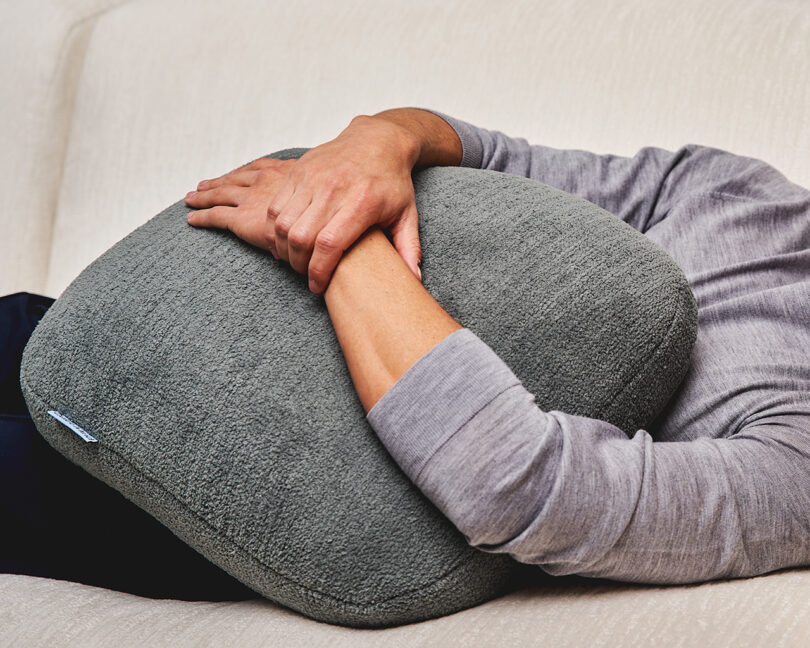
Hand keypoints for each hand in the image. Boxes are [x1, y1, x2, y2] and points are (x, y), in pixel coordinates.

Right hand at [187, 115, 423, 294]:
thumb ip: (409, 249)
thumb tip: (413, 280)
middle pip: (301, 237)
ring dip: (284, 249)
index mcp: (363, 202)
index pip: (329, 244)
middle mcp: (334, 188)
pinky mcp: (297, 171)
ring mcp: (312, 178)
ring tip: (295, 259)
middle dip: (299, 264)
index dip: (319, 271)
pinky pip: (274, 207)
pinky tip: (284, 241)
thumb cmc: (392, 182)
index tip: (317, 286)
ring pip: (283, 223)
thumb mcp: (408, 215)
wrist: (377, 139)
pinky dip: (273, 230)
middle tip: (306, 274)